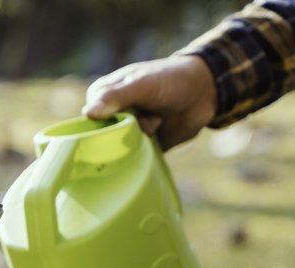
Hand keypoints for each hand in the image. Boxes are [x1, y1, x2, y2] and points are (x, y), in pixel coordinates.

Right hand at [82, 55, 217, 150]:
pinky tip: (155, 141)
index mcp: (103, 96)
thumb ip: (116, 97)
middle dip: (124, 134)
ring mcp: (126, 131)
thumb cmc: (171, 80)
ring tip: (156, 125)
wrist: (206, 92)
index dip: (104, 123)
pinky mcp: (141, 146)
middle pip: (102, 138)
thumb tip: (88, 113)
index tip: (126, 116)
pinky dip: (141, 156)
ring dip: (138, 142)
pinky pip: (132, 160)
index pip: (88, 120)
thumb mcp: (142, 85)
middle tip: (148, 120)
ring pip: (118, 150)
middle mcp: (111, 115)